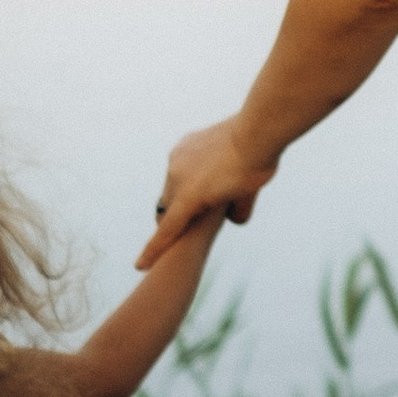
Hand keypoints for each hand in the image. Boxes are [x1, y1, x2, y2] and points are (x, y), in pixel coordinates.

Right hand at [140, 118, 276, 267]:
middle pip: (168, 207)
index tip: (140, 266)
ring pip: (173, 184)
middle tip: (190, 223)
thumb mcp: (247, 198)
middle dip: (177, 217)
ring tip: (209, 188)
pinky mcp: (183, 144)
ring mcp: (177, 158)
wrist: (257, 130)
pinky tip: (208, 167)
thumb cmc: (255, 168)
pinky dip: (190, 171)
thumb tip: (232, 218)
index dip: (153, 251)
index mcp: (189, 197)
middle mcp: (176, 177)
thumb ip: (236, 214)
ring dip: (185, 191)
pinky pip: (180, 164)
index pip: (167, 232)